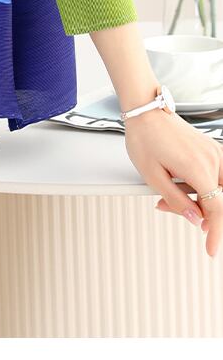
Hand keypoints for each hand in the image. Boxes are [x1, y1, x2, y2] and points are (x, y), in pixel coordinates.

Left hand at [123, 108, 221, 257]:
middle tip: (167, 206)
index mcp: (198, 167)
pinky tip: (183, 183)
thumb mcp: (153, 176)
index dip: (215, 234)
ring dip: (201, 199)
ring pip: (219, 188)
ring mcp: (214, 151)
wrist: (145, 110)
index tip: (212, 250)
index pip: (216, 210)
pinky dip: (204, 185)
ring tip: (171, 192)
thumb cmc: (145, 138)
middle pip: (219, 200)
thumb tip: (196, 220)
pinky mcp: (211, 148)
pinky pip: (216, 175)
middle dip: (200, 212)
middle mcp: (212, 158)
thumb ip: (177, 201)